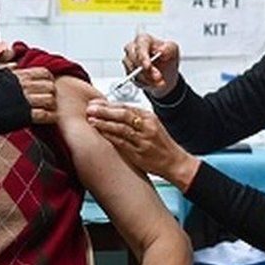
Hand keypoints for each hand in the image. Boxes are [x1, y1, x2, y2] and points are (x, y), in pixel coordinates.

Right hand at [8, 65, 56, 123]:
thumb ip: (4, 64)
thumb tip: (14, 61)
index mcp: (18, 75)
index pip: (44, 73)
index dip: (49, 79)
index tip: (47, 84)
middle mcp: (24, 86)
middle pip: (50, 87)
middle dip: (51, 93)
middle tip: (49, 98)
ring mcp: (25, 101)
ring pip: (50, 100)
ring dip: (51, 105)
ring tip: (48, 108)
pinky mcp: (24, 115)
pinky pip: (44, 115)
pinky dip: (49, 117)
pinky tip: (47, 118)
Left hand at [85, 99, 199, 190]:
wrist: (174, 162)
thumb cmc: (161, 144)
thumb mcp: (151, 125)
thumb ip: (134, 119)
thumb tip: (112, 112)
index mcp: (149, 117)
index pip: (125, 106)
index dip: (108, 104)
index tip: (95, 103)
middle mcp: (147, 126)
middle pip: (122, 114)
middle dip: (104, 111)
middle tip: (90, 109)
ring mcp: (143, 140)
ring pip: (121, 128)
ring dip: (104, 123)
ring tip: (91, 120)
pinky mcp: (139, 153)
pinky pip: (122, 143)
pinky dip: (110, 137)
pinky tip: (101, 133)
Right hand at [121, 32, 179, 98]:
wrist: (165, 73)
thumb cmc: (167, 58)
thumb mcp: (173, 50)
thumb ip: (169, 48)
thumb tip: (162, 50)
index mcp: (143, 39)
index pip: (140, 46)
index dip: (142, 57)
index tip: (147, 66)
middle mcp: (133, 48)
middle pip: (134, 59)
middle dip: (146, 71)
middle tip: (158, 77)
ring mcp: (129, 61)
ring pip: (133, 71)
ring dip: (147, 79)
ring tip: (159, 82)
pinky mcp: (129, 72)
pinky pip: (134, 80)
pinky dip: (145, 84)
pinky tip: (153, 83)